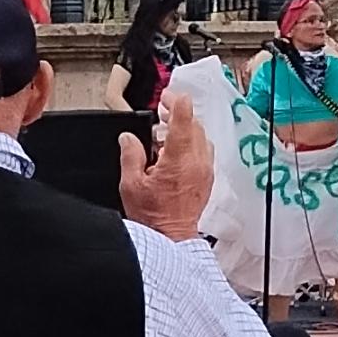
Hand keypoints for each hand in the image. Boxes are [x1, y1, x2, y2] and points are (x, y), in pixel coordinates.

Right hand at [119, 88, 213, 241]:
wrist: (170, 238)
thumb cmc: (153, 216)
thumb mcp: (130, 184)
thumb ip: (130, 154)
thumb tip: (129, 138)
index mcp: (178, 158)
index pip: (184, 117)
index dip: (174, 101)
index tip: (165, 98)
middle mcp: (197, 161)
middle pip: (193, 124)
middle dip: (177, 115)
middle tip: (161, 115)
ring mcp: (205, 170)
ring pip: (201, 136)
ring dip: (185, 131)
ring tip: (165, 137)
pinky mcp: (207, 178)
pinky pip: (204, 151)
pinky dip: (191, 145)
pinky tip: (175, 154)